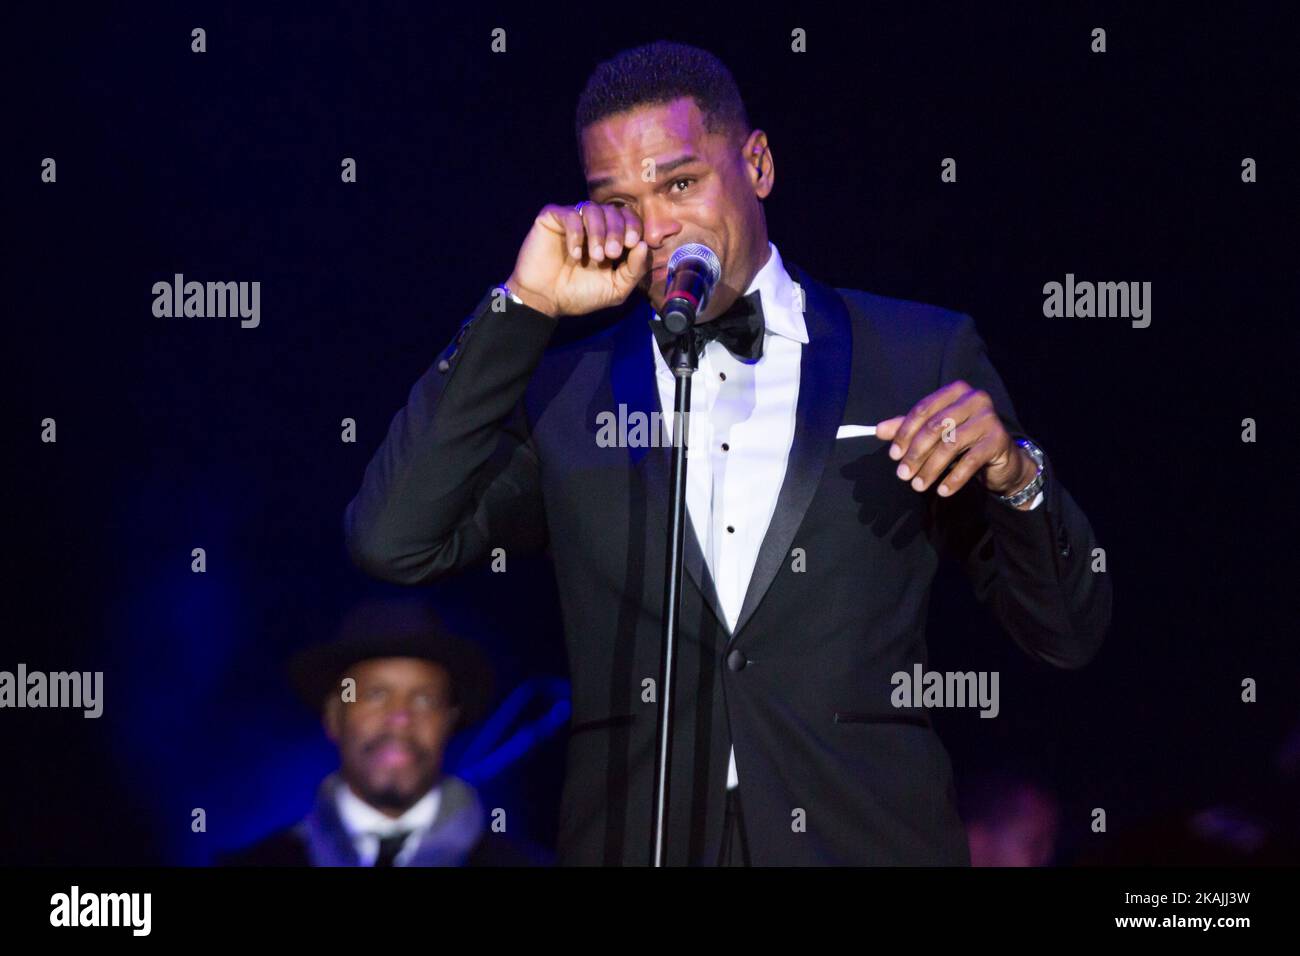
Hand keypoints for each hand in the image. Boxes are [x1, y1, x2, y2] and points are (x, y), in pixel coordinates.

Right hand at [506, 202, 649, 317]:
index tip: (632, 243)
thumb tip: (645, 244)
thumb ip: (634, 270)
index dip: (633, 226)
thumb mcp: (615, 289)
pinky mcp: (552, 219)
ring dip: (598, 232)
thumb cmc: (580, 295)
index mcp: (610, 238)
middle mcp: (592, 226)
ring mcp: (572, 220)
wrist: (545, 300)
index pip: (628, 218)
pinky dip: (576, 233)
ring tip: (595, 257)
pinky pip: (569, 214)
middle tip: (611, 253)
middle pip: (613, 211)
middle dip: (617, 231)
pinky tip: (575, 254)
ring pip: (592, 209)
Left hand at [874, 380, 1036, 499]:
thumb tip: (878, 431)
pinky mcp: (999, 440)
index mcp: (956, 391)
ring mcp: (989, 418)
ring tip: (918, 485)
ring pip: (950, 445)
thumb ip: (908, 428)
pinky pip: (970, 461)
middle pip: (935, 427)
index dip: (905, 433)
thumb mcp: (935, 432)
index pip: (923, 410)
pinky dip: (954, 478)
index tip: (893, 455)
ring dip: (931, 469)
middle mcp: (974, 399)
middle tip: (903, 475)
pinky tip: (942, 490)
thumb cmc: (963, 440)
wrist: (1002, 458)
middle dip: (915, 453)